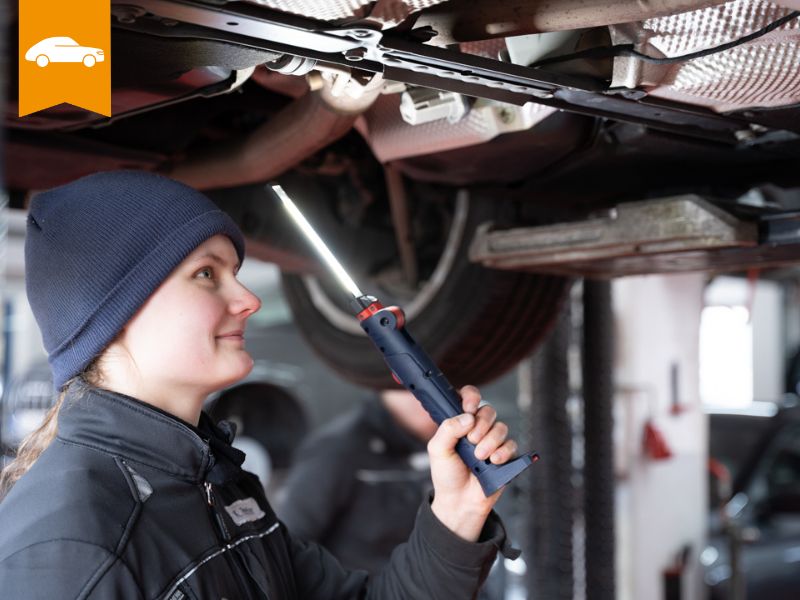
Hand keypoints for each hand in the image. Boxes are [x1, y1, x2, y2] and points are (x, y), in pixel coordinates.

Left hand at [428, 385, 517, 541]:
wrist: (459, 502)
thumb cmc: (446, 475)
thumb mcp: (438, 449)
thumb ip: (448, 429)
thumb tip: (468, 417)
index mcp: (459, 423)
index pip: (468, 398)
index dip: (471, 397)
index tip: (469, 407)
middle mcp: (476, 429)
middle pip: (488, 410)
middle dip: (481, 424)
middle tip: (471, 441)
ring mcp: (491, 441)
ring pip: (501, 427)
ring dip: (490, 441)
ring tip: (479, 456)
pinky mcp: (504, 455)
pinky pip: (511, 444)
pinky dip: (502, 452)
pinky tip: (493, 461)